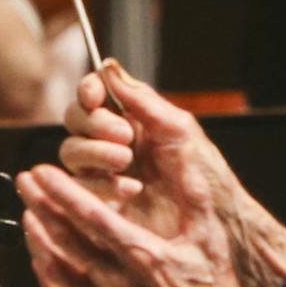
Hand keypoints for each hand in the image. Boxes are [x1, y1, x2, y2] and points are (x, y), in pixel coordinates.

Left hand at [19, 156, 285, 286]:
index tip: (42, 172)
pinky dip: (45, 278)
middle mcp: (117, 283)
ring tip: (28, 215)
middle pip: (63, 238)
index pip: (90, 216)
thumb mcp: (210, 239)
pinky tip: (41, 261)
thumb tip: (184, 154)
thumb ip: (194, 194)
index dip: (61, 191)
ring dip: (37, 239)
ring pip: (55, 269)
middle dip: (39, 206)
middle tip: (24, 183)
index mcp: (143, 256)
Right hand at [58, 64, 285, 286]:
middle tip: (126, 137)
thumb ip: (140, 98)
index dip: (89, 91)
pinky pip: (78, 187)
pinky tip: (131, 190)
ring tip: (126, 163)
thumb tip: (108, 66)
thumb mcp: (177, 129)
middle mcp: (114, 143)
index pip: (94, 95)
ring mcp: (104, 173)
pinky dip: (101, 184)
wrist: (214, 221)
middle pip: (75, 120)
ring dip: (95, 153)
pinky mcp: (99, 203)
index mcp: (133, 119)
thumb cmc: (205, 173)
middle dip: (94, 124)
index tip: (94, 95)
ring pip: (71, 152)